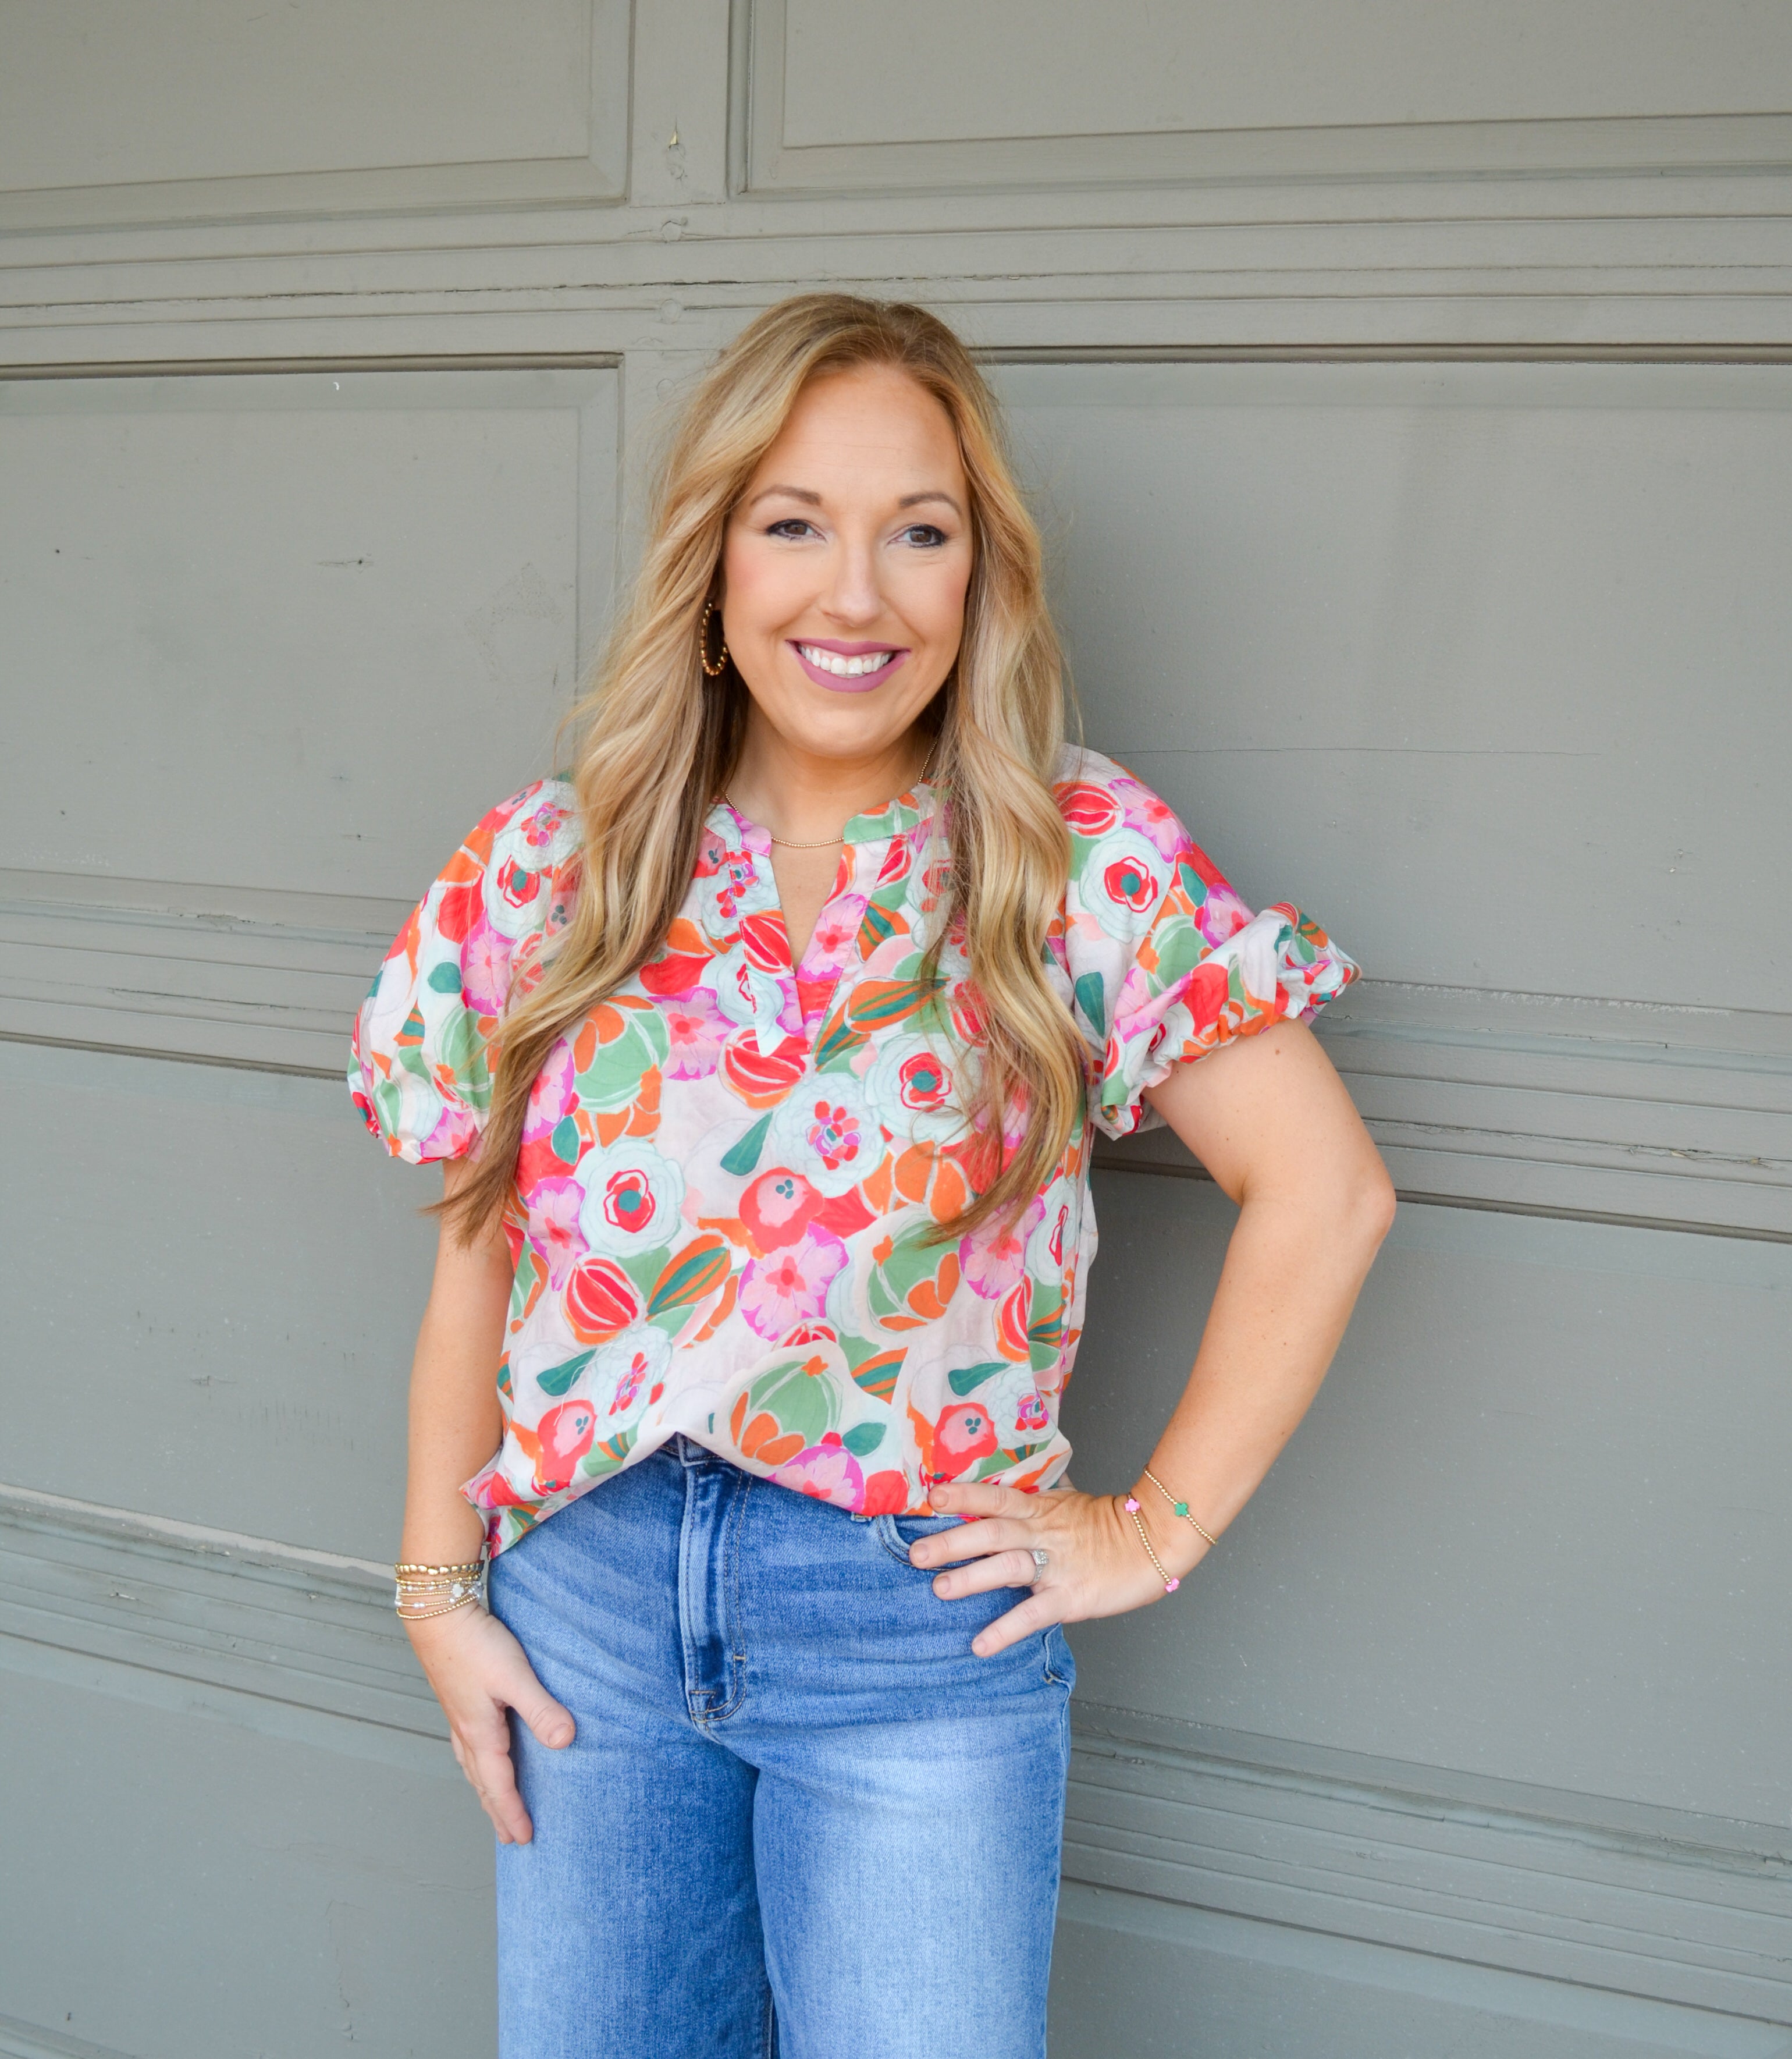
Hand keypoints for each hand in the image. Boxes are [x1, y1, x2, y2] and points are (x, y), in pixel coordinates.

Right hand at [405, 1603, 573, 1843]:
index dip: (513, 1813)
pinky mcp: (458, 1700)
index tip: (525, 1839)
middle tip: (510, 1838)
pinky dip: (478, 1764)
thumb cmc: (475, 1643)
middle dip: (497, 1811)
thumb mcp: (514, 1676)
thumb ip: (540, 1708)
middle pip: (482, 1783)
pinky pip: (468, 1747)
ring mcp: (458, 1716)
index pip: (499, 1785)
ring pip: (472, 1767)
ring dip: (485, 1790)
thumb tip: (565, 1741)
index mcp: (480, 1733)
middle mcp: (466, 1731)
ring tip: (494, 1805)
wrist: (439, 1613)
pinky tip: (481, 1755)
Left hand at [913, 1479, 1201, 1656]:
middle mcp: (1043, 1533)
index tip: (931, 1497)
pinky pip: (1033, 1614)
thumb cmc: (1110, 1524)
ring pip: (1008, 1566)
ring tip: (939, 1589)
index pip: (994, 1498)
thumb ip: (1034, 1501)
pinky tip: (981, 1643)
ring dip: (972, 1578)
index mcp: (1039, 1509)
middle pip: (991, 1532)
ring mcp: (1057, 1565)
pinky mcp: (1071, 1597)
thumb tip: (1007, 1490)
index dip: (963, 1497)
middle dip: (952, 1542)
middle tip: (916, 1553)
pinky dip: (1006, 1629)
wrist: (1155, 1540)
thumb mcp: (1067, 1502)